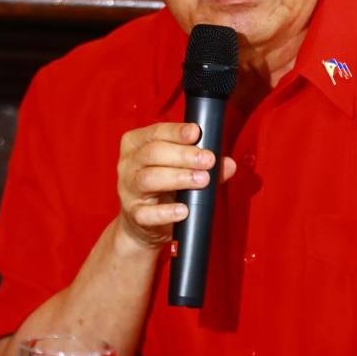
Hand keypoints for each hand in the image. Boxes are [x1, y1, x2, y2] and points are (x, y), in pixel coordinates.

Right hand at [114, 122, 235, 249]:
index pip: (155, 132)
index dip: (176, 132)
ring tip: (202, 180)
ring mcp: (129, 190)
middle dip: (183, 155)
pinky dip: (166, 212)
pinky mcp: (134, 215)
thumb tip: (228, 163)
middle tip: (207, 160)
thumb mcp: (180, 168)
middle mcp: (129, 164)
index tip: (196, 133)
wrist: (142, 224)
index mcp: (136, 144)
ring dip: (178, 178)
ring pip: (149, 179)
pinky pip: (147, 213)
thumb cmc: (162, 187)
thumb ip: (202, 164)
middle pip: (152, 153)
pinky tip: (184, 210)